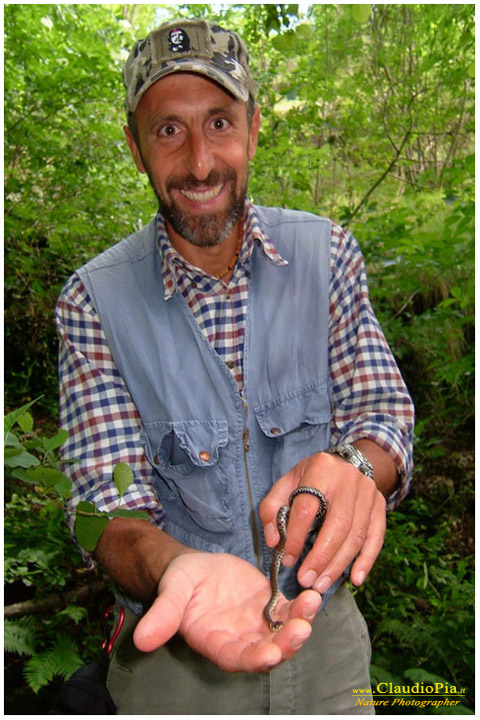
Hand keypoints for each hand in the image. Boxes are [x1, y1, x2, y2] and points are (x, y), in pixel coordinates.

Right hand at [133, 552, 321, 672]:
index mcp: (215, 642)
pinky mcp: (270, 606)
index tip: (269, 654)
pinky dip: (303, 607)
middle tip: (300, 629)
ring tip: (311, 605)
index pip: (236, 658)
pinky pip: (290, 610)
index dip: (253, 658)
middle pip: (268, 649)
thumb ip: (162, 616)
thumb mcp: (170, 594)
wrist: (195, 568)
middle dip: (286, 643)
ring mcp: (258, 624)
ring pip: (284, 632)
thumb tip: (141, 640)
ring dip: (300, 623)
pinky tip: (312, 595)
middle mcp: (241, 639)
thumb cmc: (180, 583)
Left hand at [259, 451, 386, 594]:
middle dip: (321, 557)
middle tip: (306, 580)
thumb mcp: (286, 482)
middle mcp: (348, 479)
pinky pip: (376, 537)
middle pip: (337, 525)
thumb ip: (272, 509)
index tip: (288, 559)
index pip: (307, 508)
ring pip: (356, 535)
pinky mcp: (380, 506)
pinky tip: (355, 579)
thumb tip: (274, 542)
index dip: (296, 536)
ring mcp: (368, 493)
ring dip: (339, 564)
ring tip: (322, 584)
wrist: (347, 462)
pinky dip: (366, 560)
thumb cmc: (311, 477)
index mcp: (320, 470)